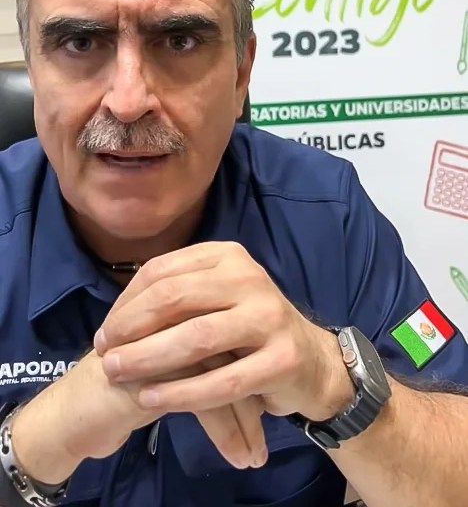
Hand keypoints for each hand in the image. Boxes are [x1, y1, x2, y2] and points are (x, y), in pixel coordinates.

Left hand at [95, 242, 352, 438]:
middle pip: (175, 298)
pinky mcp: (283, 359)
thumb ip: (178, 295)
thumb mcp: (216, 297)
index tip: (105, 330)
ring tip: (116, 374)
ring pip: (196, 338)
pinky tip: (151, 398)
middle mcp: (250, 278)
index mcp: (228, 256)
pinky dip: (180, 391)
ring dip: (148, 357)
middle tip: (102, 352)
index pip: (164, 271)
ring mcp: (269, 317)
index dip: (126, 301)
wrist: (311, 360)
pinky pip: (222, 380)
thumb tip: (118, 312)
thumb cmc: (248, 327)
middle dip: (131, 327)